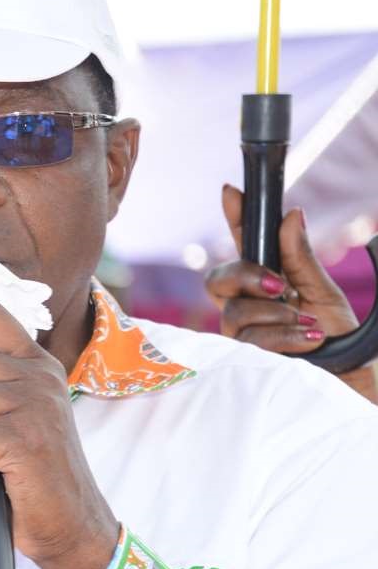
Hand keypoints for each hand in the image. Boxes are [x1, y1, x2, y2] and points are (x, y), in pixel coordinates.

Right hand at [208, 186, 376, 403]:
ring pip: (235, 312)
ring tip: (309, 324)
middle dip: (244, 275)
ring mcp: (241, 333)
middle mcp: (246, 305)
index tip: (231, 191)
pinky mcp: (243, 360)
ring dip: (276, 315)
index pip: (245, 243)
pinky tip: (308, 340)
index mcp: (267, 281)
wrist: (349, 377)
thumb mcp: (324, 292)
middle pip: (218, 278)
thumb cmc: (336, 336)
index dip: (235, 217)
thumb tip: (291, 216)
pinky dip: (284, 336)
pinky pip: (251, 339)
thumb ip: (302, 258)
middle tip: (278, 284)